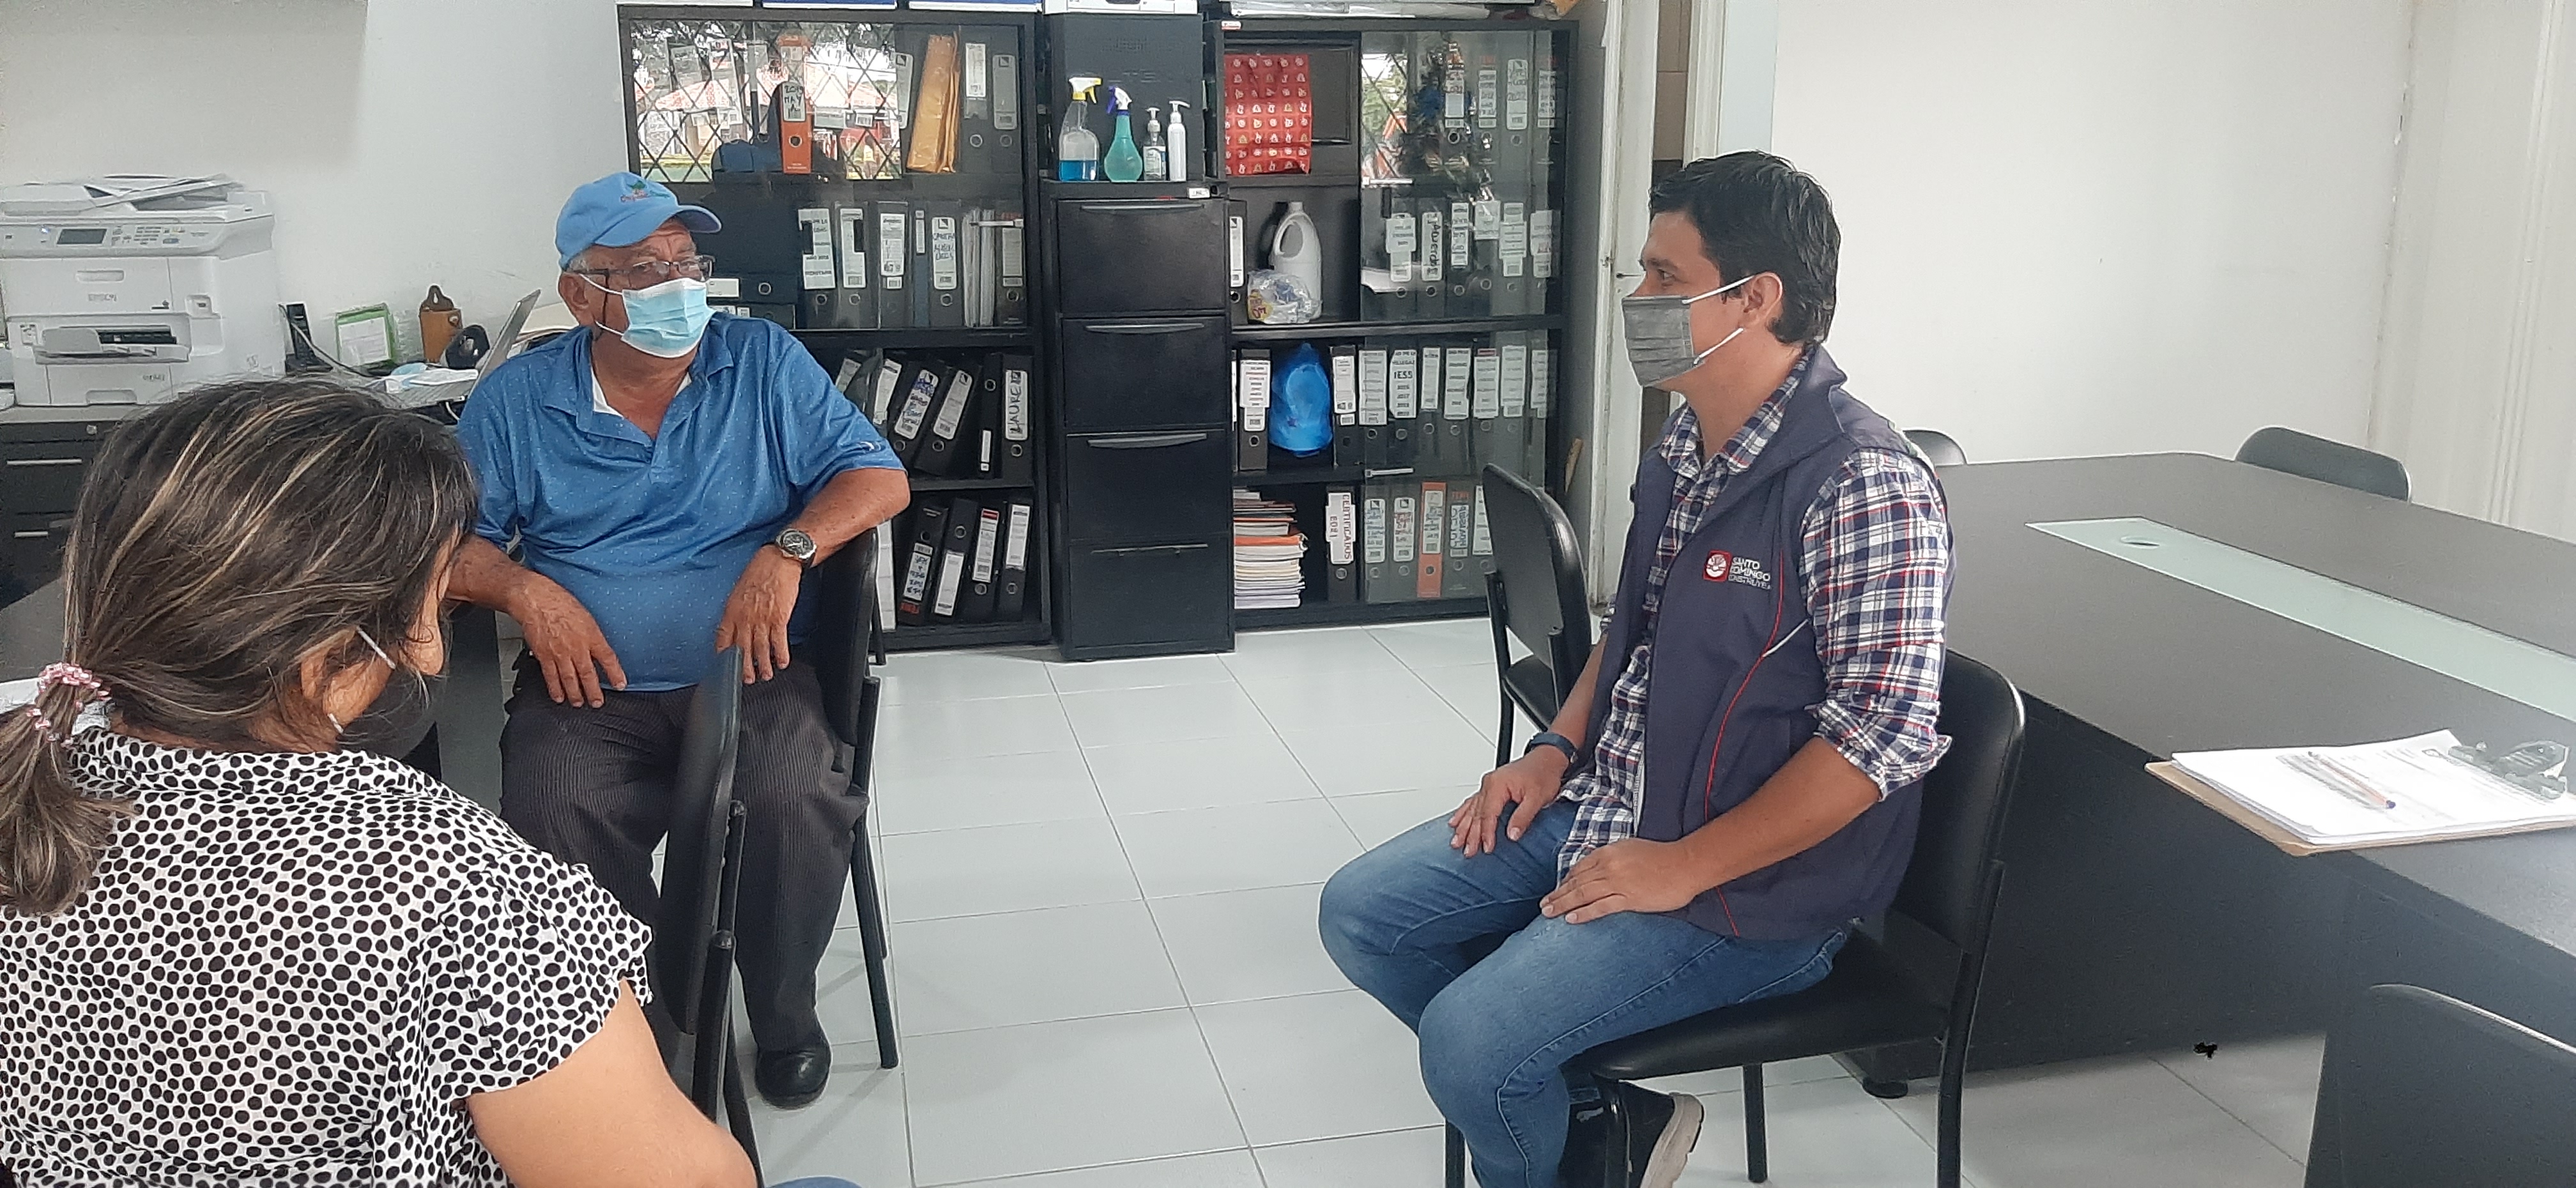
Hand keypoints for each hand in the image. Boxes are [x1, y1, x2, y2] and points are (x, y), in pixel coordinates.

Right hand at [508, 573, 626, 707]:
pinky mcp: (544, 656)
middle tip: (598, 703)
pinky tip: (558, 696)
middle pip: (588, 675)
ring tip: (580, 703)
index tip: (621, 685)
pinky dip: (555, 689)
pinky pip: (551, 677)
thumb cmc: (561, 603)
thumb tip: (598, 649)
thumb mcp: (587, 617)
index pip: (608, 659)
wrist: (536, 600)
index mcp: (591, 635)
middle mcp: (577, 647)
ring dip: (576, 694)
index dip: (615, 674)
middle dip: (594, 692)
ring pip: (570, 680)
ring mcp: (560, 654)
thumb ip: (593, 635)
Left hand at [715, 546, 801, 683]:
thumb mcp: (739, 589)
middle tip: (747, 679)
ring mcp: (762, 619)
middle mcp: (745, 617)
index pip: (723, 638)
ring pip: (760, 649)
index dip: (723, 654)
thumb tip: (738, 623)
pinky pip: (778, 642)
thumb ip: (737, 608)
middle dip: (744, 667)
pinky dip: (780, 655)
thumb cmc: (760, 570)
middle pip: (742, 649)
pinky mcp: (779, 618)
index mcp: (732, 609)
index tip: (725, 665)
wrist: (779, 560)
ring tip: (766, 675)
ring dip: (763, 665)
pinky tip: (782, 663)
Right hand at [1449, 747, 1569, 856]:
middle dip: (1471, 834)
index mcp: (1498, 784)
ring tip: (1456, 842)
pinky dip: (1463, 813)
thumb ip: (1523, 817)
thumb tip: (1512, 834)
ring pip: (1472, 809)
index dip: (1486, 833)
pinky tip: (1456, 822)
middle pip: (1477, 813)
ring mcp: (1489, 784)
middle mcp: (1490, 783)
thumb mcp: (1538, 797)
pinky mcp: (1491, 786)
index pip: (1488, 814)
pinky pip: (1473, 802)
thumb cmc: (1543, 773)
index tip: (1486, 847)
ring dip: (1464, 827)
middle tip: (1468, 851)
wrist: (1547, 758)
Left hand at [1540, 838, 1705, 923]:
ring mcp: (1618, 883)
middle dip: (1557, 894)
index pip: (1580, 868)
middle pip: (1576, 882)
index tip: (1557, 890)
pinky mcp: (1629, 898)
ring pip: (1583, 894)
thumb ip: (1613, 858)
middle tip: (1543, 905)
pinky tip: (1571, 919)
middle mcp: (1609, 866)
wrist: (1685, 864)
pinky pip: (1600, 907)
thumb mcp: (1631, 849)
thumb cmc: (1662, 856)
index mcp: (1609, 852)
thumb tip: (1599, 869)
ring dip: (1563, 904)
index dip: (1565, 881)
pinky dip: (1584, 913)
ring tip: (1548, 913)